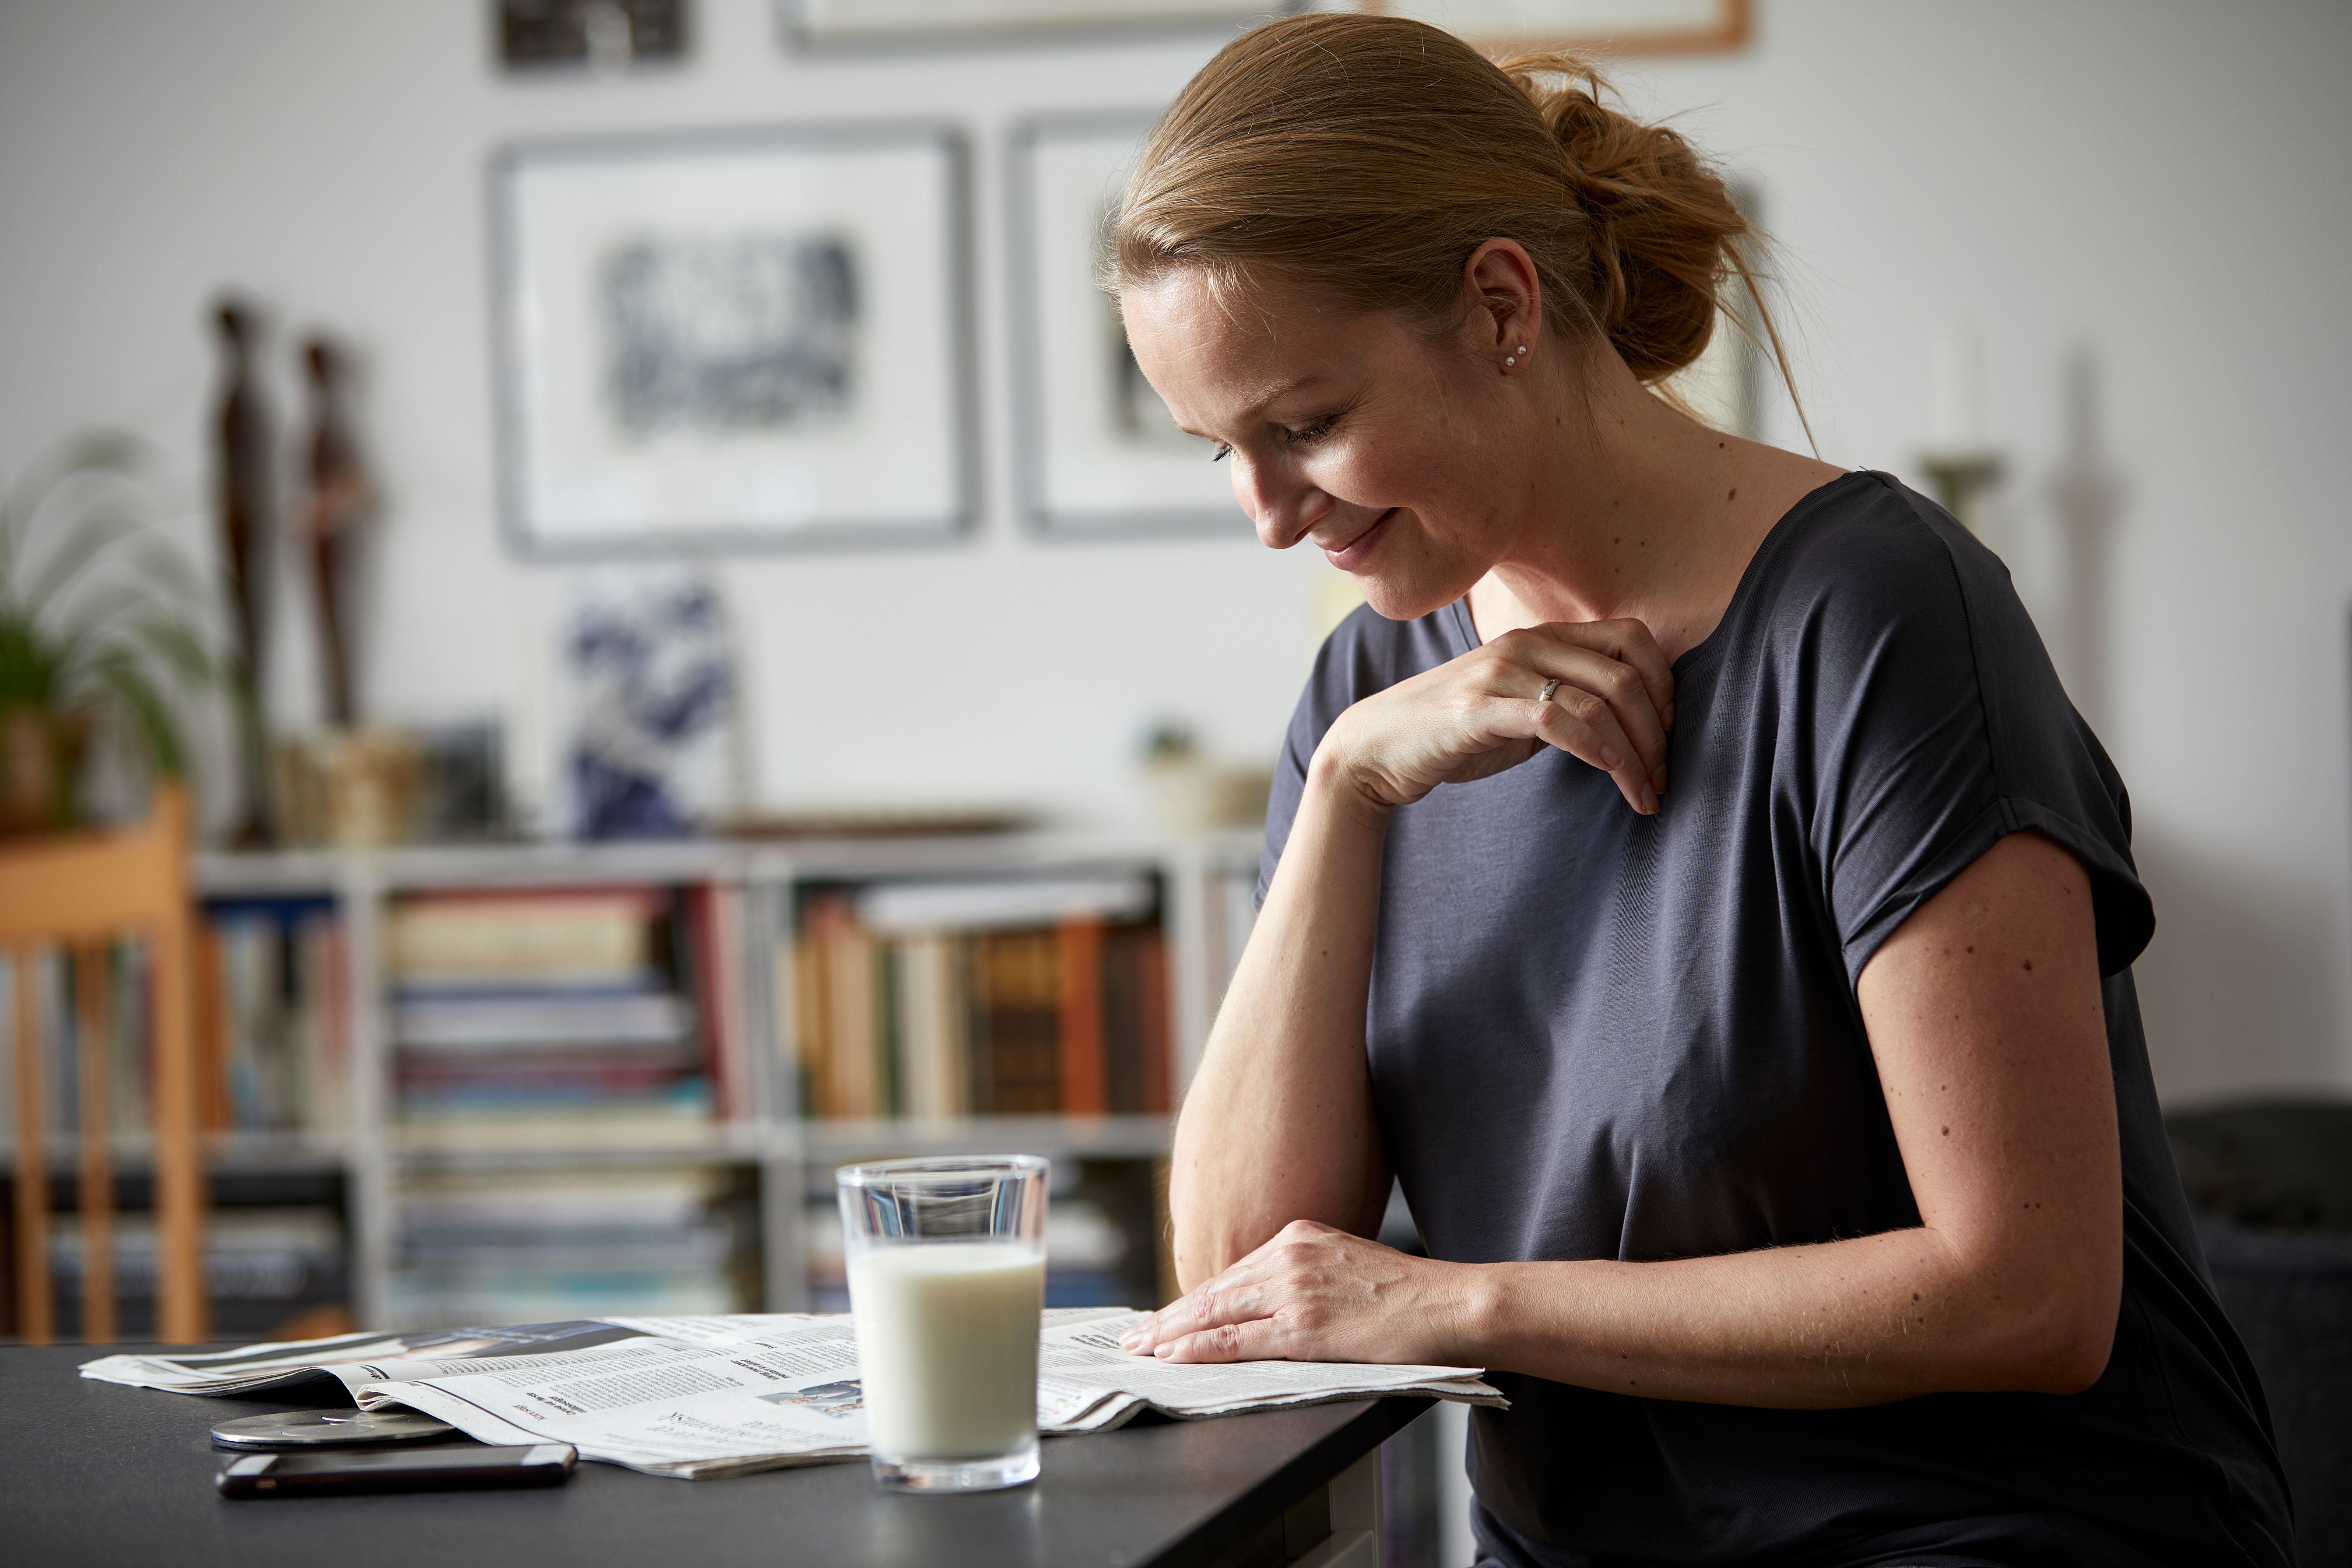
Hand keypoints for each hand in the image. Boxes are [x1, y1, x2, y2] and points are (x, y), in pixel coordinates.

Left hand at [1119, 1220, 1477, 1365]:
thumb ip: (1305, 1275)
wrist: (1451, 1304)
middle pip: (1214, 1290)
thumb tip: (1268, 1302)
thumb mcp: (1346, 1265)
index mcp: (1299, 1235)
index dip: (1193, 1298)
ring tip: (1142, 1348)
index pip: (1232, 1272)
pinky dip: (1199, 1348)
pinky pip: (1237, 1340)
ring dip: (1172, 1333)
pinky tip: (1173, 1356)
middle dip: (1170, 1316)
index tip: (1166, 1314)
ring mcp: (1295, 1288)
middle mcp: (1290, 1253)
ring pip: (1216, 1313)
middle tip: (1135, 1334)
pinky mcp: (1305, 1325)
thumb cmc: (1409, 1295)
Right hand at [1321, 619, 1672, 817]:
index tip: (1670, 733)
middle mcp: (1526, 643)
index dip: (1665, 683)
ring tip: (1647, 794)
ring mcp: (1502, 673)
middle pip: (1625, 674)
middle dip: (1658, 732)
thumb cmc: (1454, 731)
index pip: (1632, 637)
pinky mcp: (1481, 708)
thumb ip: (1567, 700)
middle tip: (1664, 777)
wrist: (1379, 746)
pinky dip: (1596, 749)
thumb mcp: (1520, 705)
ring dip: (1635, 755)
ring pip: (1599, 701)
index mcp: (1542, 637)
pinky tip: (1611, 775)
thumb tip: (1628, 722)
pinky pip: (1558, 721)